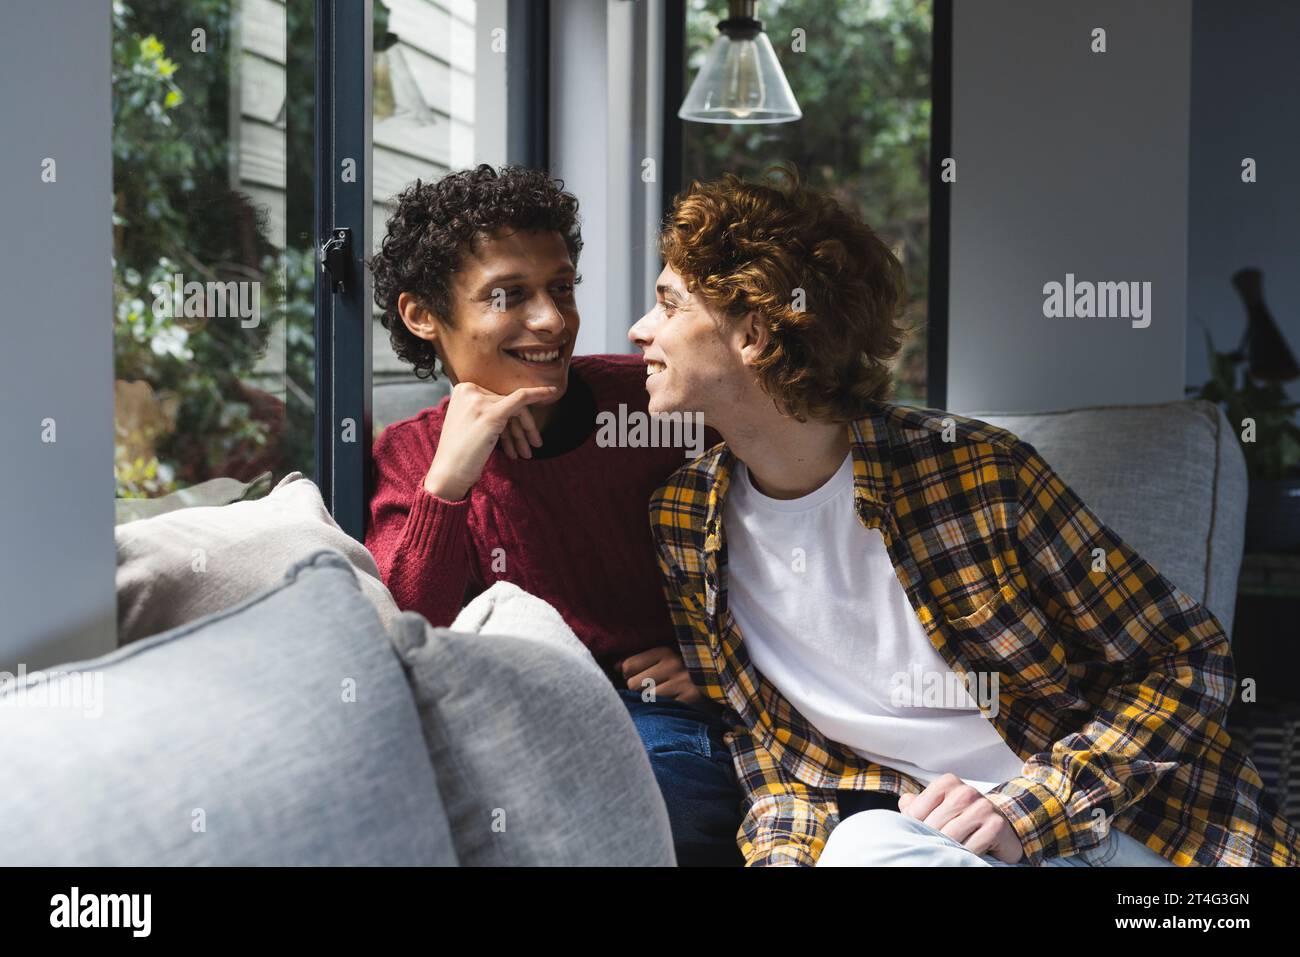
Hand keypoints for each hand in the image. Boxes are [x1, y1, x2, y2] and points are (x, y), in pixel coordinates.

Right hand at [423, 382, 556, 499]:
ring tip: (528, 452)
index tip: (522, 432)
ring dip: (525, 432)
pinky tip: (552, 392)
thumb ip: (486, 411)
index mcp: (463, 390)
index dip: (512, 418)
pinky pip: (520, 399)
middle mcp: (469, 391)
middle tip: (531, 446)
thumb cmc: (460, 453)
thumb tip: (513, 407)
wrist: (448, 472)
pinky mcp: (491, 414)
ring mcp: (479, 402)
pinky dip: (538, 393)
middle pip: (507, 404)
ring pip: (516, 409)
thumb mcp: (470, 424)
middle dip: (521, 427)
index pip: (496, 399)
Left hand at [616, 646, 703, 704]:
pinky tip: (671, 705)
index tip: (638, 677)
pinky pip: (661, 709)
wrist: (721, 684)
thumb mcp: (666, 658)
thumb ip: (640, 660)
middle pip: (632, 683)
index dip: (628, 674)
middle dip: (638, 690)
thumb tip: (614, 666)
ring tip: (663, 697)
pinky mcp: (689, 700)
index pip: (628, 665)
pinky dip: (662, 710)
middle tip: (653, 689)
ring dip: (650, 702)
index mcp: (665, 650)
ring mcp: (682, 683)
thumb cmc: (686, 671)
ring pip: (645, 698)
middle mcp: (673, 664)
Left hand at [897, 773, 1023, 863]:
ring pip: (951, 836)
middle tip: (932, 847)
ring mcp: (983, 807)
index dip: (915, 826)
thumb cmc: (962, 818)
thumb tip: (904, 803)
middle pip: (933, 824)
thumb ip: (916, 805)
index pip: (917, 810)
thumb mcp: (937, 807)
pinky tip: (964, 853)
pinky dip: (964, 854)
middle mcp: (966, 791)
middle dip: (930, 839)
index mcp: (948, 783)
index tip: (920, 834)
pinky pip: (970, 846)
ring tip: (946, 851)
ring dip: (947, 848)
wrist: (999, 828)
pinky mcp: (996, 825)